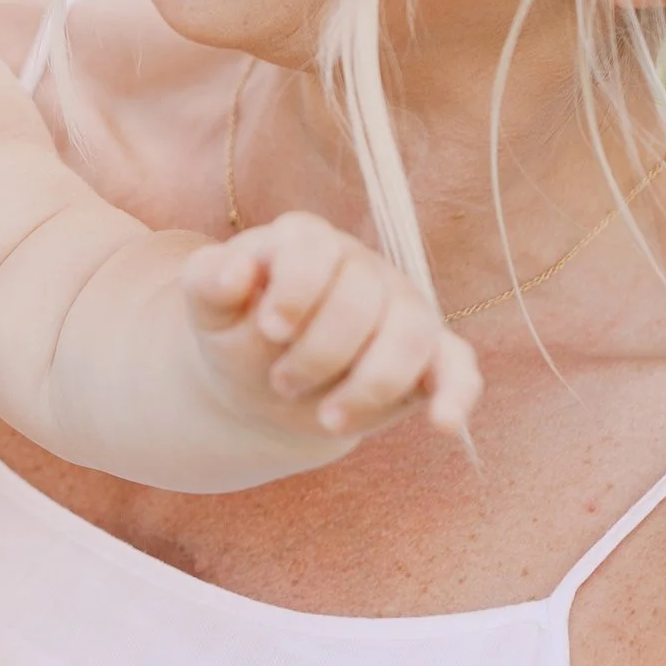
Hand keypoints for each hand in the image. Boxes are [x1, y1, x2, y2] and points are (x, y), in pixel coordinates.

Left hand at [181, 214, 480, 444]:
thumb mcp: (208, 309)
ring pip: (413, 332)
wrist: (264, 378)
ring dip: (372, 382)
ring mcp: (400, 308)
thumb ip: (208, 282)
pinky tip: (443, 424)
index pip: (315, 246)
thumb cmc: (237, 331)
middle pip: (365, 297)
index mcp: (305, 241)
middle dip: (320, 352)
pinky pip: (458, 367)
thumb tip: (234, 271)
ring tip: (327, 420)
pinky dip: (456, 394)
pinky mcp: (428, 355)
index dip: (297, 288)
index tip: (271, 329)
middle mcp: (363, 267)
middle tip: (281, 383)